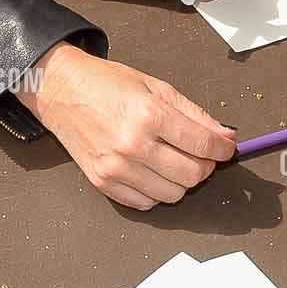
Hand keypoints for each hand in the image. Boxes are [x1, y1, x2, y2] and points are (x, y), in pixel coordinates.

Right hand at [15, 44, 235, 208]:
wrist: (61, 90)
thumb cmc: (105, 84)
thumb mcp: (156, 86)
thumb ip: (193, 113)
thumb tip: (224, 135)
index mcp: (149, 114)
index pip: (203, 144)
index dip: (223, 148)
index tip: (226, 148)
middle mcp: (133, 144)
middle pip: (193, 174)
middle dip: (205, 165)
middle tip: (200, 153)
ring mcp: (116, 167)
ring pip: (173, 194)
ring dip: (181, 180)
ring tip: (173, 161)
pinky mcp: (103, 182)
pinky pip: (146, 203)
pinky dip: (156, 191)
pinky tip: (151, 171)